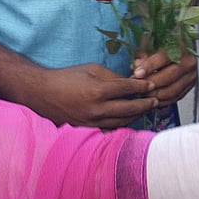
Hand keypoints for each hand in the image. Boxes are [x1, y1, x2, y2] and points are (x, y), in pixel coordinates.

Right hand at [32, 63, 157, 128]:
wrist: (43, 93)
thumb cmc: (67, 77)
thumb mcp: (91, 69)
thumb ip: (112, 76)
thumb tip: (130, 82)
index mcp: (98, 91)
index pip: (127, 89)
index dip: (142, 86)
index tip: (151, 85)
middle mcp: (96, 109)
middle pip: (129, 109)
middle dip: (145, 104)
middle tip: (155, 100)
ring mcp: (92, 122)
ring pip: (122, 121)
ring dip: (136, 115)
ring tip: (146, 109)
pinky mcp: (87, 129)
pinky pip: (110, 129)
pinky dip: (122, 124)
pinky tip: (129, 119)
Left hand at [133, 48, 197, 104]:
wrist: (183, 46)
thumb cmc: (168, 42)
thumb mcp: (154, 41)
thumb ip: (145, 52)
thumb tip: (136, 65)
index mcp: (181, 46)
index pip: (164, 58)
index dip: (149, 67)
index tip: (137, 73)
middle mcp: (188, 62)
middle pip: (168, 77)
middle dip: (149, 84)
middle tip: (136, 86)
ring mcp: (191, 75)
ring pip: (171, 90)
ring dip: (154, 95)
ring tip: (141, 94)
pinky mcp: (190, 85)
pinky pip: (175, 97)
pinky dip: (162, 101)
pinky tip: (151, 99)